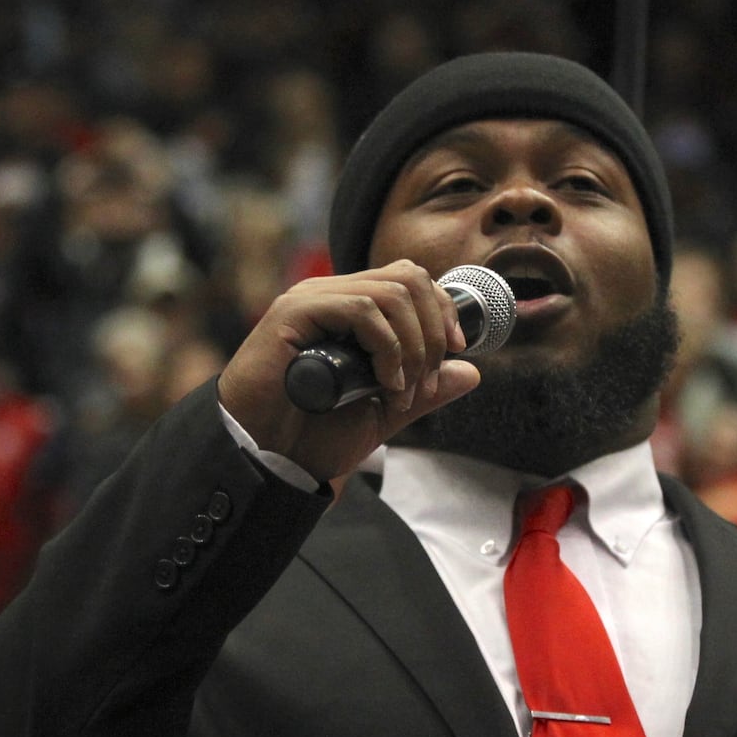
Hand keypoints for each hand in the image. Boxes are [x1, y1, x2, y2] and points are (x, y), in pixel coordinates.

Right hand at [217, 260, 479, 480]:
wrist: (266, 458)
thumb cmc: (312, 436)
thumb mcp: (383, 412)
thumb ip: (423, 391)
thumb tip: (471, 372)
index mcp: (350, 310)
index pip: (410, 280)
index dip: (442, 310)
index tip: (456, 351)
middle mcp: (332, 295)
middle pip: (408, 278)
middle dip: (433, 330)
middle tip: (426, 381)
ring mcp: (312, 300)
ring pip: (391, 292)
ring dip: (413, 345)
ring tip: (403, 391)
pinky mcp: (294, 313)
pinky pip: (361, 310)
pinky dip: (387, 347)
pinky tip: (385, 383)